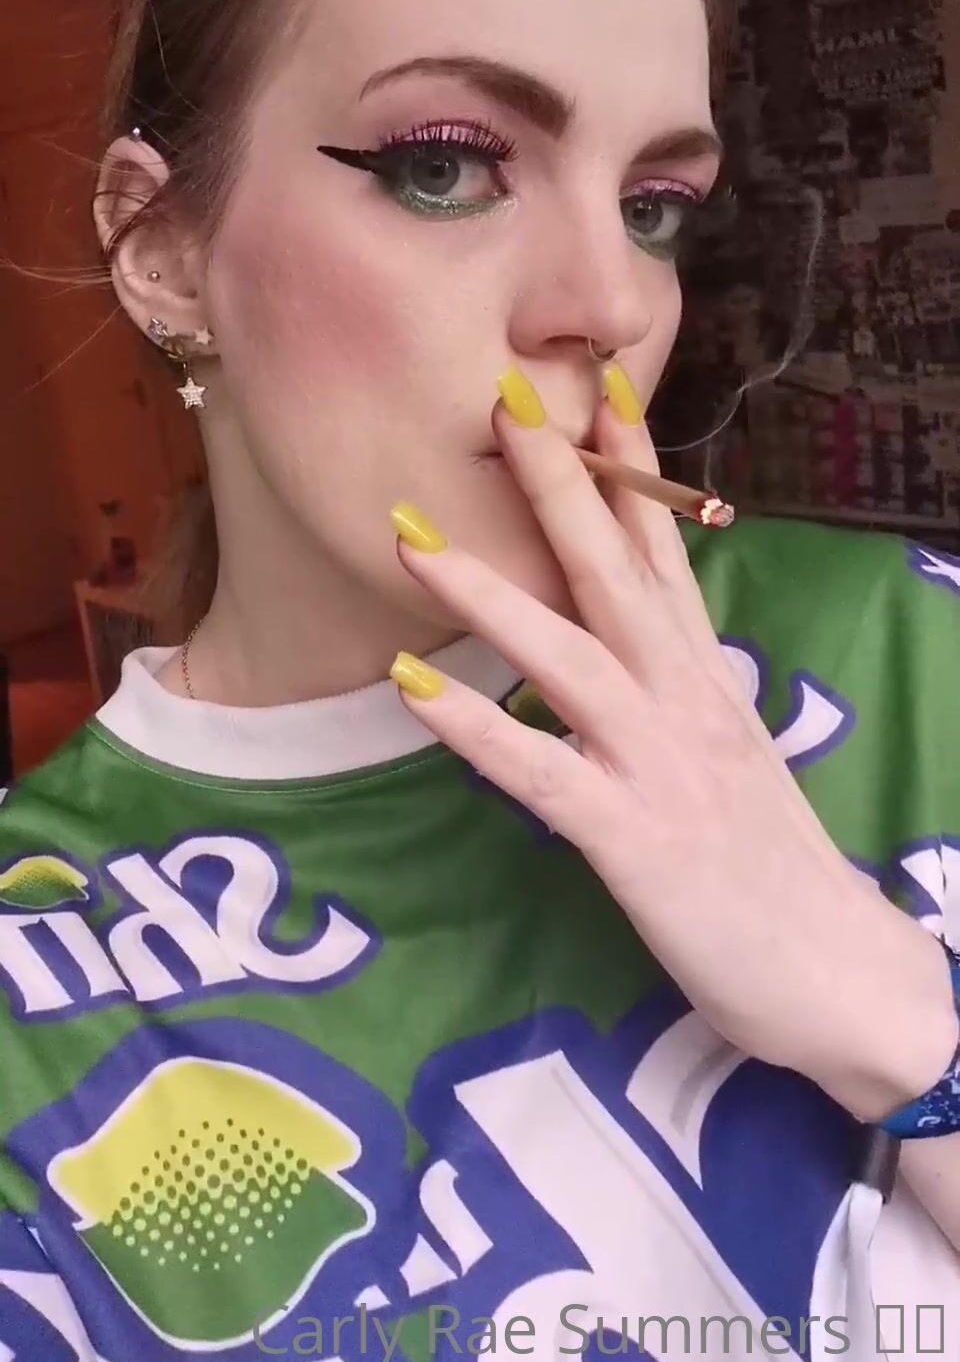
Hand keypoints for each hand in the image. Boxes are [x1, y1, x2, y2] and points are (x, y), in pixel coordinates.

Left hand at [390, 366, 956, 1121]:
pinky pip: (542, 774)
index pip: (665, 550)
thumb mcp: (727, 750)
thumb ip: (678, 687)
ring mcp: (658, 763)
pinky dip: (477, 730)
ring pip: (565, 654)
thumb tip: (629, 638)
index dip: (631, 468)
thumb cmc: (772, 866)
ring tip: (409, 534)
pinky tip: (413, 688)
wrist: (841, 973)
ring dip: (486, 590)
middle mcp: (683, 699)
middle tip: (501, 397)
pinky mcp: (633, 837)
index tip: (595, 388)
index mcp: (705, 676)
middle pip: (612, 572)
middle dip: (559, 482)